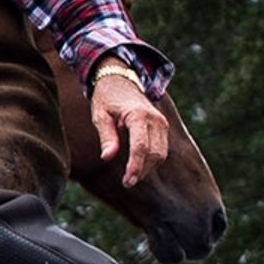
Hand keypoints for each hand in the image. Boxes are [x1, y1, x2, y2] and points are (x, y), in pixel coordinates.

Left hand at [91, 69, 169, 186]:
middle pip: (154, 153)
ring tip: (131, 176)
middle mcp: (155, 119)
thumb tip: (108, 157)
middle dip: (142, 170)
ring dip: (148, 167)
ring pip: (161, 153)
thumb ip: (107, 136)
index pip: (141, 147)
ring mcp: (162, 123)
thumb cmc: (106, 98)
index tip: (128, 181)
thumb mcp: (100, 115)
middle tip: (127, 182)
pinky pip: (161, 148)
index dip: (135, 166)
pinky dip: (152, 160)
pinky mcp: (163, 126)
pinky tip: (139, 166)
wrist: (120, 80)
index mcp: (138, 115)